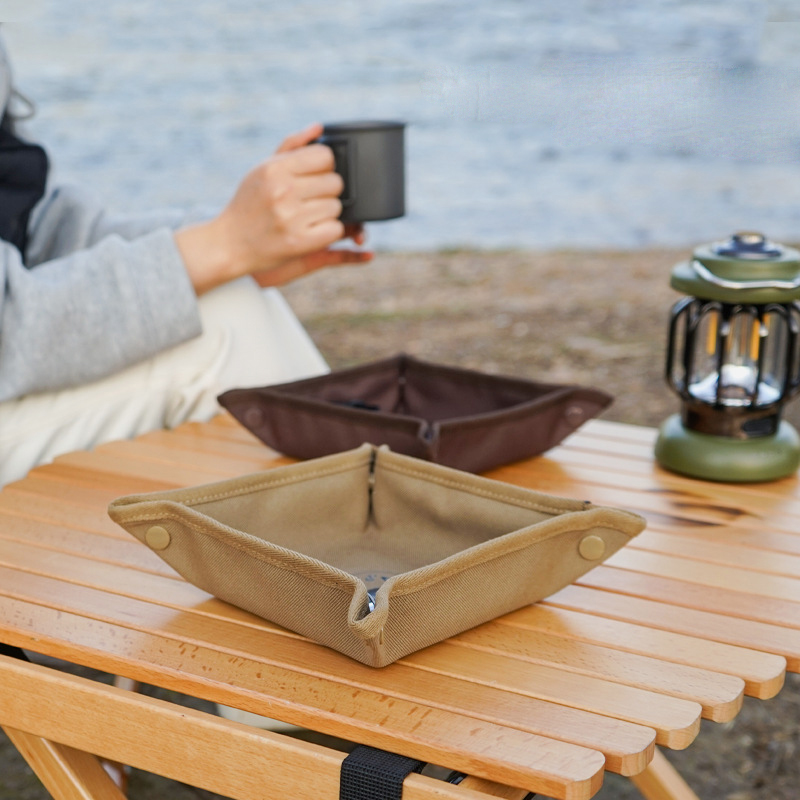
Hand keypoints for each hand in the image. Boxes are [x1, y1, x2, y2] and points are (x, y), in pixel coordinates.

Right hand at [175, 123, 372, 294]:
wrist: (230, 244)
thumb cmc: (250, 203)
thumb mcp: (263, 168)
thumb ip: (292, 145)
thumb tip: (319, 128)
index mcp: (274, 169)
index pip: (325, 156)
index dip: (324, 166)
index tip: (314, 175)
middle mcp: (283, 191)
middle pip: (335, 182)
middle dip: (327, 191)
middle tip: (309, 199)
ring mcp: (291, 218)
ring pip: (337, 207)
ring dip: (327, 213)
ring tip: (306, 216)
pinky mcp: (300, 242)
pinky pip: (336, 229)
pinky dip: (329, 231)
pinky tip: (311, 230)